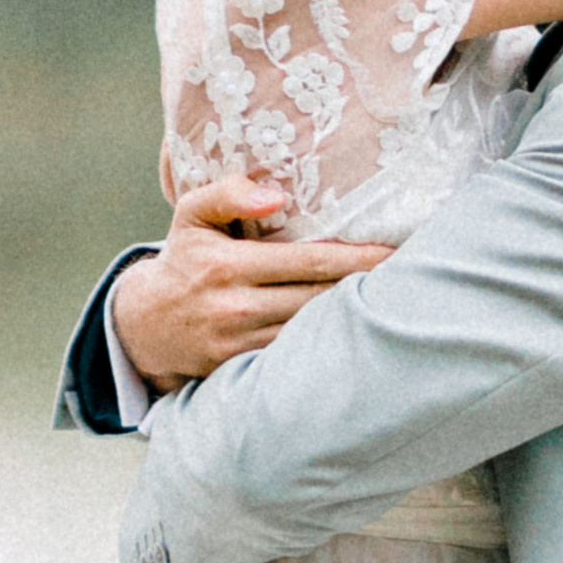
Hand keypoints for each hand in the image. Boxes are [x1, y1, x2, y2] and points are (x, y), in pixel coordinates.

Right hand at [110, 178, 389, 388]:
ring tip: (397, 301)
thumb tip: (277, 193)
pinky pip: (299, 354)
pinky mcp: (245, 369)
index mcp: (228, 265)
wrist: (145, 326)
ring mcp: (242, 343)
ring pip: (315, 330)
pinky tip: (363, 333)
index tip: (397, 252)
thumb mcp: (191, 215)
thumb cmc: (184, 261)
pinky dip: (331, 343)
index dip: (360, 259)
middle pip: (322, 298)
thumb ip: (227, 193)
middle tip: (417, 272)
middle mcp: (237, 307)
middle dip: (370, 288)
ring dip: (357, 319)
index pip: (311, 261)